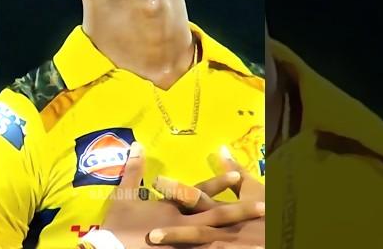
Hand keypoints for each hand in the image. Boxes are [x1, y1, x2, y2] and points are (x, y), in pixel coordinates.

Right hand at [100, 143, 263, 248]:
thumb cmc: (118, 226)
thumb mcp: (123, 196)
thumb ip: (133, 170)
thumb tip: (138, 144)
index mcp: (173, 209)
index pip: (200, 193)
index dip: (219, 183)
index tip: (238, 174)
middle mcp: (185, 226)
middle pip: (218, 218)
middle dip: (241, 211)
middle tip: (265, 205)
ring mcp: (185, 246)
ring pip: (217, 239)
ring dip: (236, 233)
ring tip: (261, 233)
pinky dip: (221, 248)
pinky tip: (234, 248)